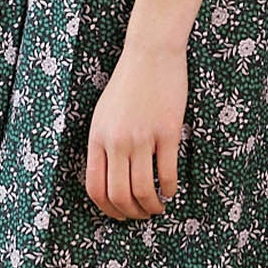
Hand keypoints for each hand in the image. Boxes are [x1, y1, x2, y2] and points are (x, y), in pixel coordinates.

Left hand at [85, 34, 186, 219]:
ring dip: (152, 206)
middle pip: (119, 194)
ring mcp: (142, 137)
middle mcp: (116, 140)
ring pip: (144, 189)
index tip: (120, 214)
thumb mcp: (103, 114)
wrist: (150, 53)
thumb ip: (103, 144)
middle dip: (131, 213)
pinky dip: (170, 188)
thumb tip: (109, 178)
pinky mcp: (168, 131)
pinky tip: (172, 190)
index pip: (95, 187)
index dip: (108, 209)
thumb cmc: (127, 83)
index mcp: (97, 137)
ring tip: (159, 206)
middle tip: (142, 215)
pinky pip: (167, 172)